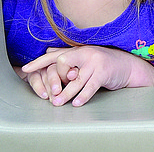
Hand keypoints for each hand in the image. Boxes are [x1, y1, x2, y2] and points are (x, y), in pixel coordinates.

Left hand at [21, 45, 153, 106]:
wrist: (127, 66)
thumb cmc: (103, 63)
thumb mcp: (85, 57)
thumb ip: (68, 55)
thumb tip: (48, 51)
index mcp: (78, 50)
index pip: (55, 55)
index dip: (39, 62)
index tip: (26, 69)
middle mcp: (86, 53)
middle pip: (62, 63)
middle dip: (55, 80)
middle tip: (50, 93)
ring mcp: (95, 62)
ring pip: (75, 79)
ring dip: (65, 93)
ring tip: (57, 103)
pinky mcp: (104, 72)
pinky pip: (90, 86)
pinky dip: (83, 96)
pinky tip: (77, 103)